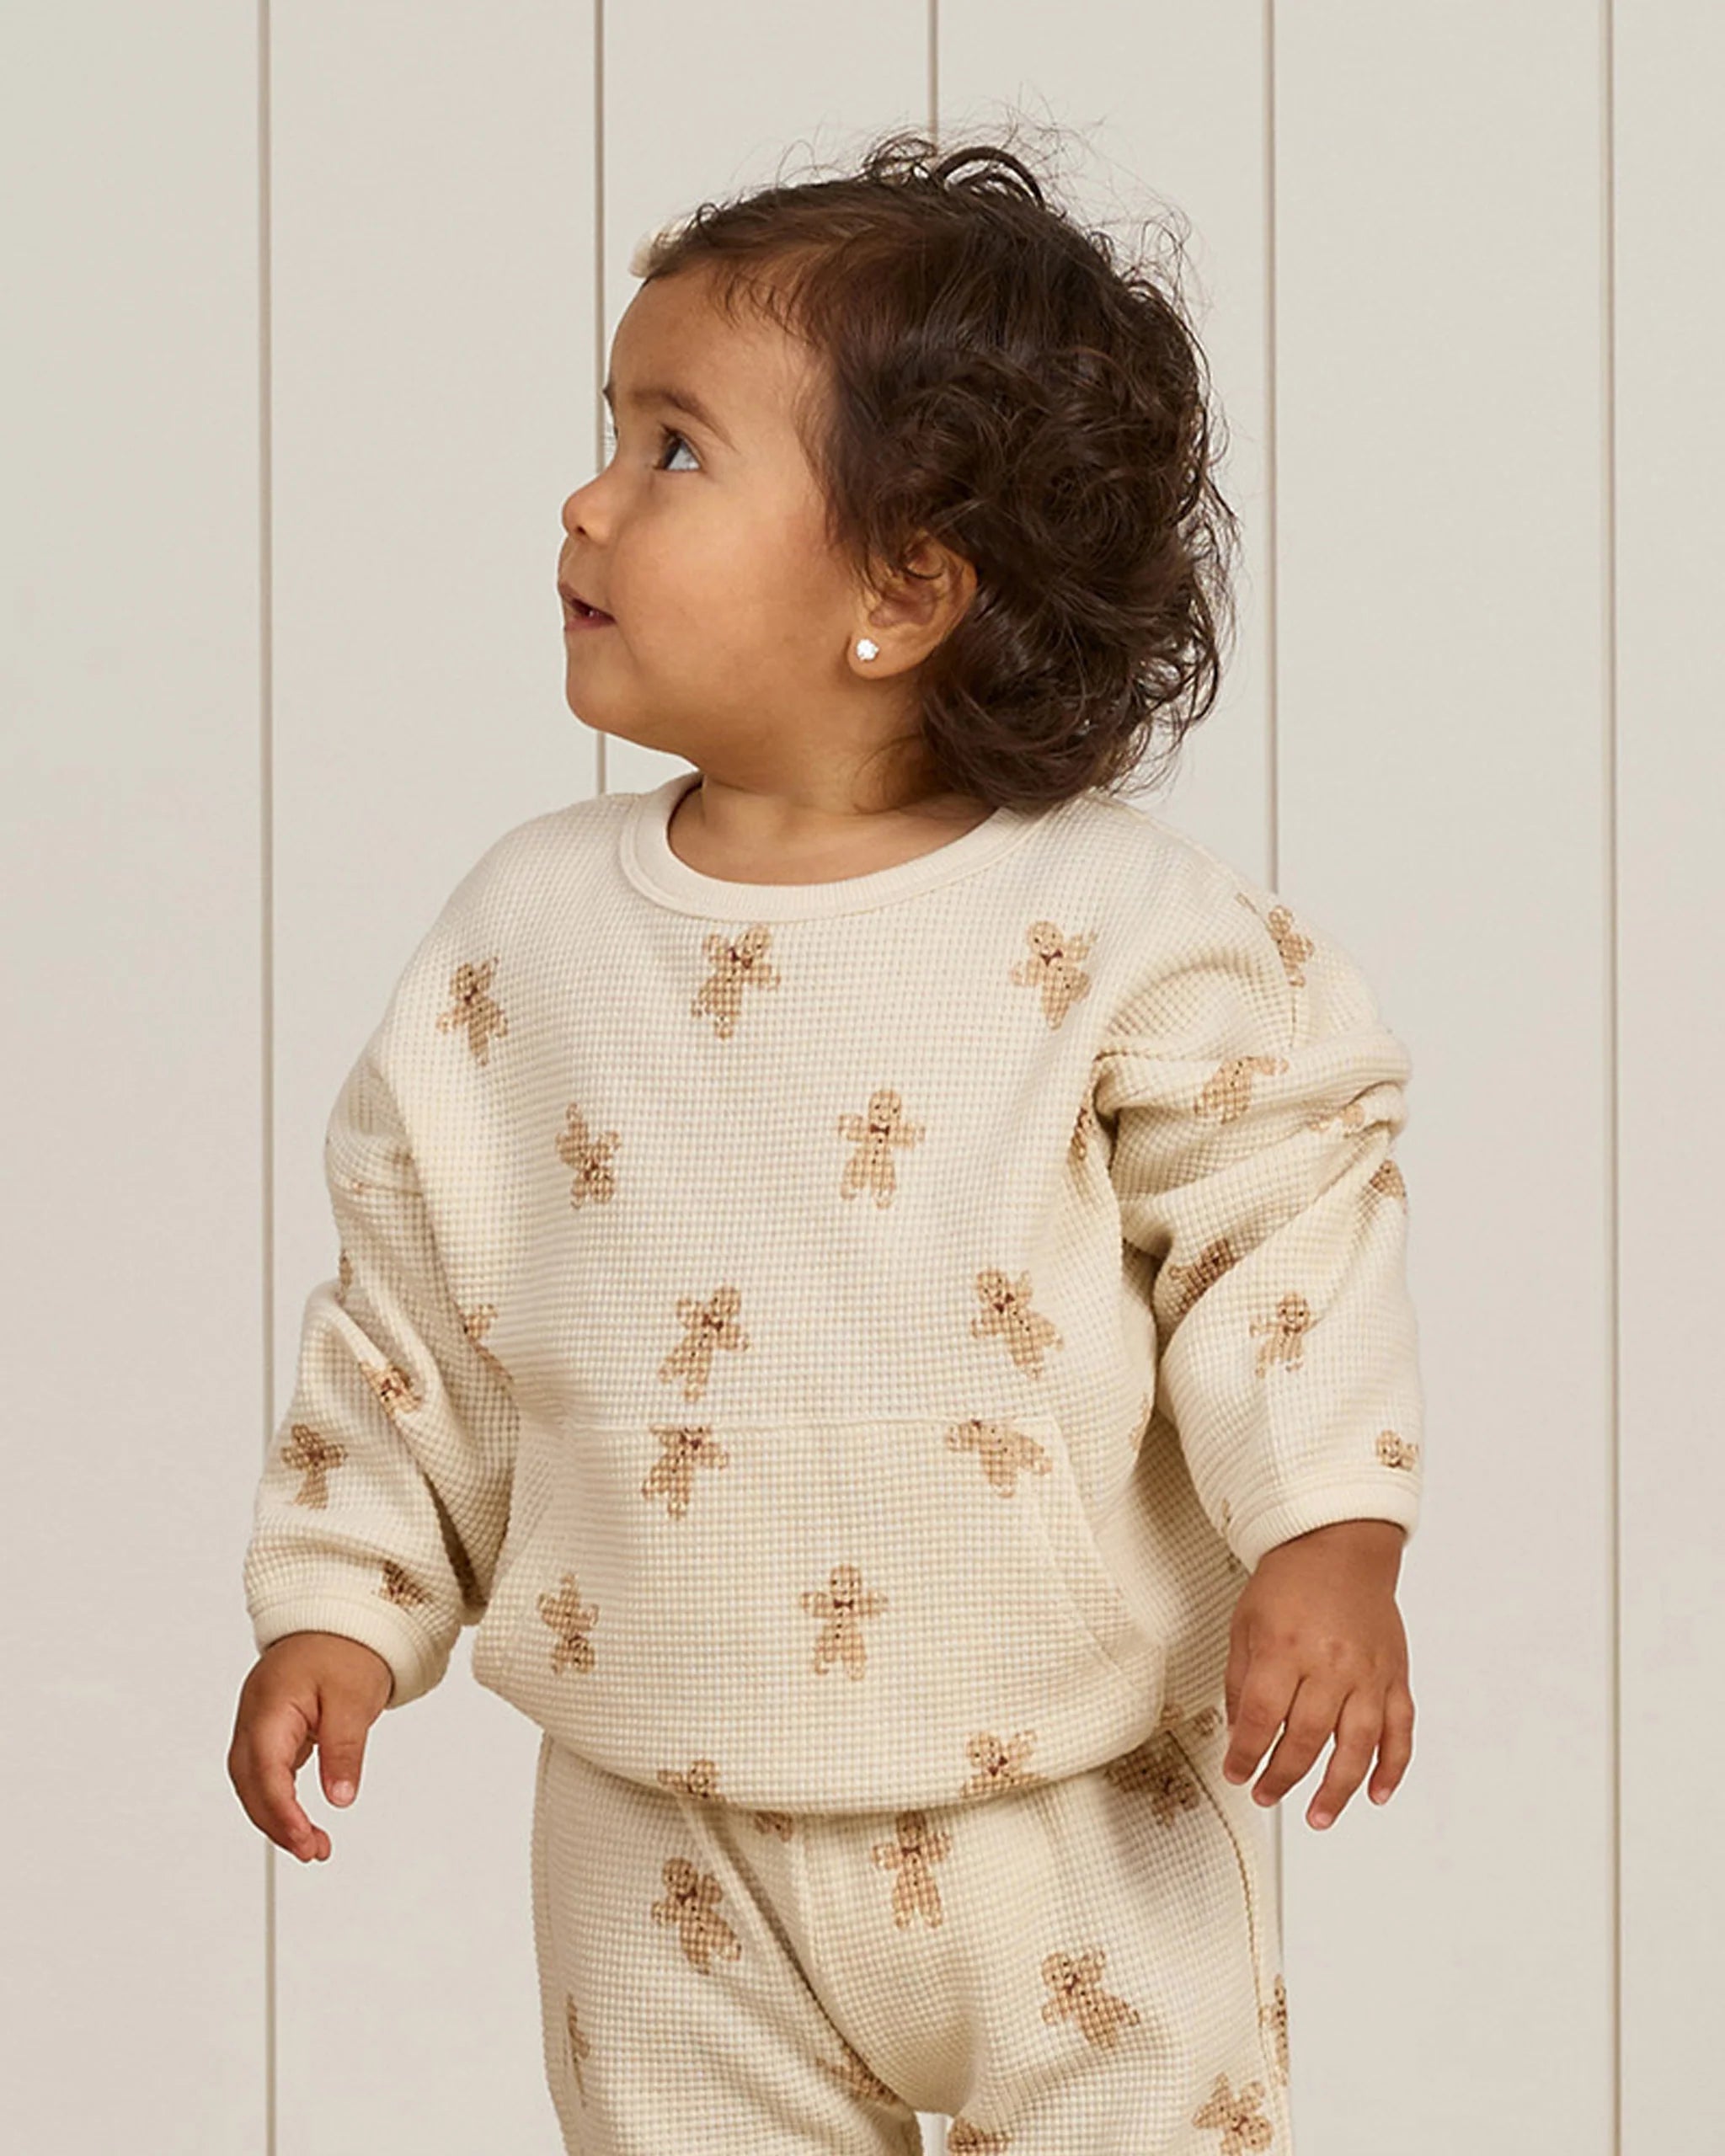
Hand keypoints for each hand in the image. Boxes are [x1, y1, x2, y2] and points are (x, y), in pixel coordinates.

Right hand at [227, 1632, 393, 1862]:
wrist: (343, 1613)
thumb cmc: (345, 1646)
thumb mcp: (355, 1699)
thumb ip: (344, 1750)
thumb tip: (339, 1797)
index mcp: (269, 1707)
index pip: (267, 1773)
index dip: (283, 1814)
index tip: (306, 1841)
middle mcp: (254, 1716)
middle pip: (250, 1783)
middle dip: (275, 1823)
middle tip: (312, 1850)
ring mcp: (259, 1720)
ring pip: (253, 1780)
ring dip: (276, 1814)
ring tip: (310, 1842)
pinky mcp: (271, 1724)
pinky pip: (266, 1768)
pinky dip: (279, 1795)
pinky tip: (300, 1814)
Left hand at [1220, 1519, 1413, 1830]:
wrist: (1340, 1543)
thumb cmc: (1289, 1580)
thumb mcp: (1245, 1622)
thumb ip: (1241, 1680)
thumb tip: (1239, 1733)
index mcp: (1283, 1649)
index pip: (1260, 1718)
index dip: (1245, 1754)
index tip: (1236, 1773)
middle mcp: (1329, 1664)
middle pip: (1305, 1738)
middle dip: (1282, 1777)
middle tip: (1266, 1794)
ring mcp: (1368, 1673)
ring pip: (1356, 1745)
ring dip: (1338, 1789)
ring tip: (1318, 1817)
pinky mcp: (1395, 1675)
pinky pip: (1399, 1730)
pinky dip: (1392, 1766)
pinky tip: (1377, 1793)